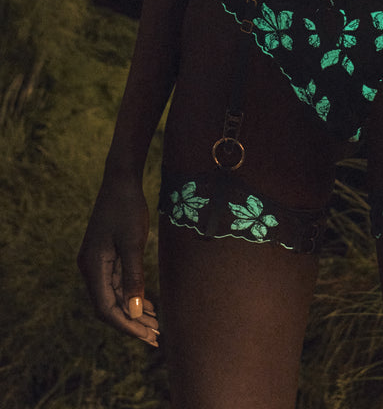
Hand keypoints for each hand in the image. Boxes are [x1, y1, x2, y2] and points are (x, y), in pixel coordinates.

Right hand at [77, 172, 158, 346]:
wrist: (121, 180)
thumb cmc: (127, 208)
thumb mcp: (132, 242)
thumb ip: (133, 276)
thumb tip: (133, 311)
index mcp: (93, 267)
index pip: (106, 308)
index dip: (126, 325)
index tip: (147, 336)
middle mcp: (91, 268)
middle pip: (109, 306)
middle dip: (131, 323)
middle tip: (156, 337)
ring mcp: (98, 263)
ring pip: (114, 296)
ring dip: (133, 311)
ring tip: (155, 325)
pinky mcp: (106, 257)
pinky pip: (117, 283)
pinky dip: (132, 295)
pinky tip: (148, 305)